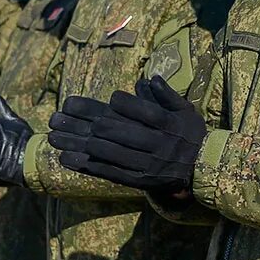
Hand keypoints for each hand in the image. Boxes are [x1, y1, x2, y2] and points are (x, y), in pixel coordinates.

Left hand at [51, 76, 206, 193]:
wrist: (201, 169)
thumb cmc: (190, 133)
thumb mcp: (185, 110)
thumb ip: (167, 94)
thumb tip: (149, 78)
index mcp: (168, 125)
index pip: (147, 113)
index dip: (129, 106)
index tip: (112, 98)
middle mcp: (157, 145)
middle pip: (124, 134)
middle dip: (94, 125)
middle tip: (67, 117)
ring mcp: (146, 165)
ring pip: (112, 154)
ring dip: (82, 146)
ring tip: (57, 137)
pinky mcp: (137, 181)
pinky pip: (110, 173)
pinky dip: (88, 166)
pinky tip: (67, 159)